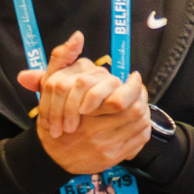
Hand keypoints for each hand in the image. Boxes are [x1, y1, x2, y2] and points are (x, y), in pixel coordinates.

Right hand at [19, 32, 150, 173]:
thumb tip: (77, 36)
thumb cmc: (53, 116)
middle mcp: (94, 132)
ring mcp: (104, 147)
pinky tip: (138, 120)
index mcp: (83, 112)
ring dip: (144, 112)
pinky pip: (138, 141)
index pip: (121, 100)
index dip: (134, 86)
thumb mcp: (51, 85)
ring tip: (140, 102)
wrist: (49, 155)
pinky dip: (142, 128)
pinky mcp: (111, 158)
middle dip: (142, 97)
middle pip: (134, 112)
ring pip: (138, 125)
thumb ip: (62, 59)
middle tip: (139, 89)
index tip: (134, 77)